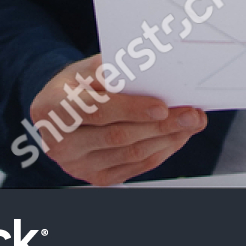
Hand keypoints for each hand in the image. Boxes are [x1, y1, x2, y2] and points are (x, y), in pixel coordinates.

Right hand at [27, 53, 205, 185]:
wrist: (59, 112)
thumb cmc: (78, 85)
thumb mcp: (88, 68)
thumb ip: (115, 69)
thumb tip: (156, 70)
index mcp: (54, 108)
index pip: (97, 109)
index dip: (132, 109)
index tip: (162, 106)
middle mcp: (61, 142)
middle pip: (118, 136)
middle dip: (161, 125)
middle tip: (191, 114)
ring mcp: (76, 164)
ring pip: (129, 154)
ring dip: (167, 139)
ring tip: (191, 123)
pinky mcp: (94, 176)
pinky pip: (133, 168)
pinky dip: (160, 152)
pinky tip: (176, 137)